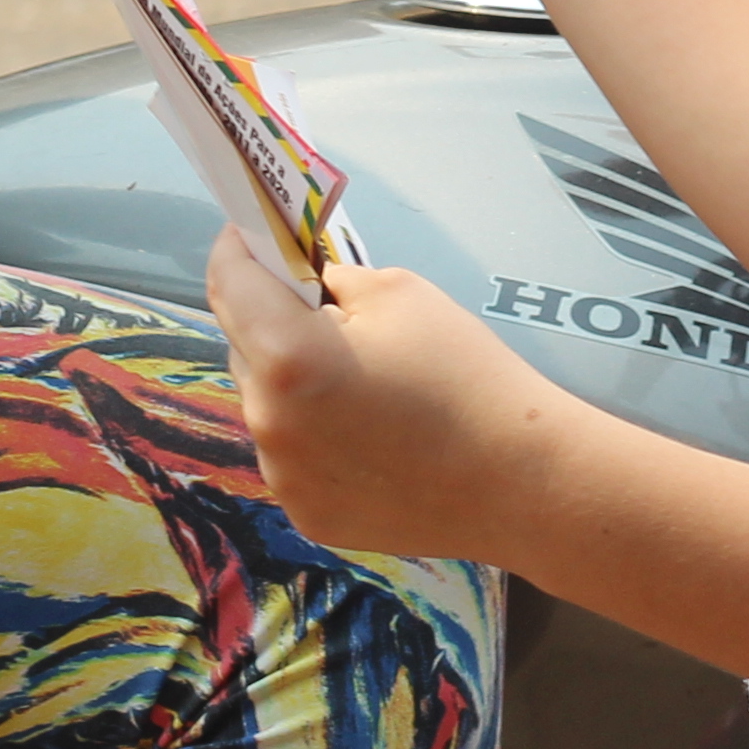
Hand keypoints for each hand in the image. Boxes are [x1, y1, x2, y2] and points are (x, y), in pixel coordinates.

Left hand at [202, 227, 558, 566]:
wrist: (520, 481)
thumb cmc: (465, 373)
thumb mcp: (398, 292)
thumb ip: (333, 279)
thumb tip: (302, 282)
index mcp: (287, 356)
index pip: (228, 283)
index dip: (237, 248)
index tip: (251, 233)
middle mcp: (267, 422)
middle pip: (244, 346)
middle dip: (271, 318)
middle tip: (322, 310)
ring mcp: (283, 479)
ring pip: (265, 404)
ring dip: (290, 382)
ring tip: (356, 383)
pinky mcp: (307, 516)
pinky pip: (290, 455)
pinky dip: (311, 435)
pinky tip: (367, 437)